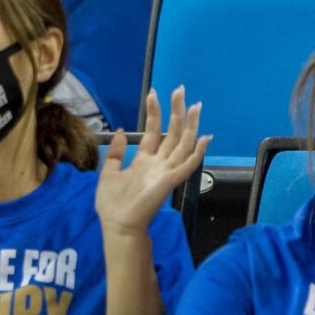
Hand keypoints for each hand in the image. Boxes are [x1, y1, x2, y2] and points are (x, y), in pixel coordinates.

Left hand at [96, 87, 208, 234]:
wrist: (118, 225)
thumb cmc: (112, 203)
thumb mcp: (108, 173)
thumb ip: (115, 153)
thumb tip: (120, 131)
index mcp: (144, 160)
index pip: (153, 131)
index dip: (154, 112)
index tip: (154, 93)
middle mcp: (158, 163)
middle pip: (172, 132)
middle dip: (176, 111)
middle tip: (180, 89)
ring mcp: (166, 171)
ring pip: (183, 143)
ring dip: (189, 124)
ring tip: (194, 105)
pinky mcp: (170, 181)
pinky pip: (188, 164)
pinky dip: (198, 152)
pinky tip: (205, 138)